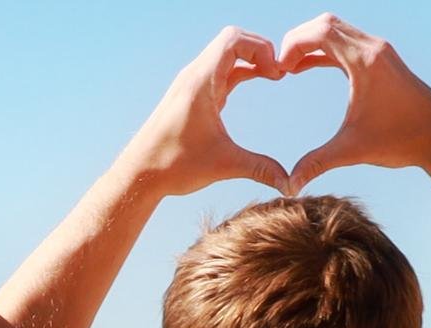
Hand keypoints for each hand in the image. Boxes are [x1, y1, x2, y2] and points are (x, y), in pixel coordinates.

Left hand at [115, 27, 287, 197]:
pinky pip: (221, 69)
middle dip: (260, 50)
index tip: (278, 74)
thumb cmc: (173, 165)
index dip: (261, 49)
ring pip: (226, 54)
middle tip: (279, 73)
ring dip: (251, 58)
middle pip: (232, 40)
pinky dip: (241, 69)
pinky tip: (257, 80)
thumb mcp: (224, 165)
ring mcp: (192, 84)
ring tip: (273, 76)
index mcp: (200, 82)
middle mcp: (194, 76)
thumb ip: (260, 169)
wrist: (139, 173)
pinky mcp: (193, 94)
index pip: (233, 40)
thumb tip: (291, 185)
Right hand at [278, 14, 430, 191]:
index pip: (320, 32)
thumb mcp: (353, 150)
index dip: (292, 46)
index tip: (279, 71)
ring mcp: (379, 51)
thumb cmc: (401, 140)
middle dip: (297, 40)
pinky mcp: (381, 59)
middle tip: (280, 66)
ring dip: (309, 43)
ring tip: (289, 68)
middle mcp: (373, 48)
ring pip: (335, 29)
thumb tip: (288, 186)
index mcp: (365, 62)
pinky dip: (323, 50)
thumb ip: (317, 163)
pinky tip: (305, 67)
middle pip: (325, 23)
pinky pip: (344, 43)